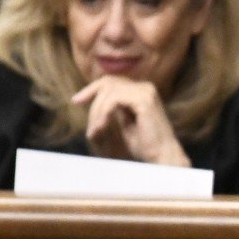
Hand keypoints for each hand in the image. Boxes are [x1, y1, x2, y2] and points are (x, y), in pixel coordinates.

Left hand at [70, 76, 191, 166]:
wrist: (162, 157)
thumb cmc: (145, 145)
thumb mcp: (125, 121)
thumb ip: (115, 108)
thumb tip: (96, 101)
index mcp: (142, 90)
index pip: (111, 81)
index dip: (91, 89)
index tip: (76, 101)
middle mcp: (145, 87)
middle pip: (108, 82)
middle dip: (90, 95)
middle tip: (79, 110)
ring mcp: (145, 92)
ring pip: (109, 91)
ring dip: (97, 111)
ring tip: (94, 130)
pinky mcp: (144, 100)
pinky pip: (114, 99)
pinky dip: (104, 113)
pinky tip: (101, 127)